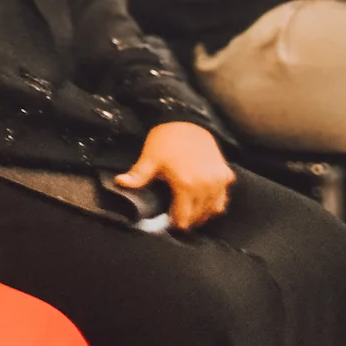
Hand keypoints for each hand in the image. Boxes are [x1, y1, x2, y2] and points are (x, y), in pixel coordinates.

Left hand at [115, 122, 234, 229]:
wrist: (187, 121)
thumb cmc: (166, 140)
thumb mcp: (149, 158)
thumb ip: (138, 175)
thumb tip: (120, 183)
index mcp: (186, 184)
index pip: (184, 216)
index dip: (177, 223)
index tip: (171, 224)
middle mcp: (205, 185)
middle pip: (199, 215)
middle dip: (189, 220)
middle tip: (179, 220)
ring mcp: (218, 181)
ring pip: (213, 209)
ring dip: (203, 215)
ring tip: (191, 214)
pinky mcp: (226, 175)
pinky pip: (223, 198)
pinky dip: (214, 203)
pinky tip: (203, 202)